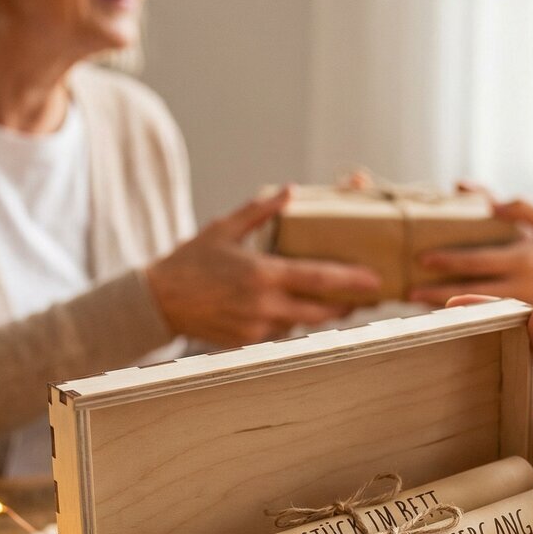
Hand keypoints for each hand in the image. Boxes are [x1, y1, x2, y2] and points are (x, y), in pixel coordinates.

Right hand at [147, 187, 382, 345]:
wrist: (158, 300)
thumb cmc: (191, 260)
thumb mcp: (224, 228)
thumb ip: (260, 211)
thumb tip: (289, 191)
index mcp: (262, 274)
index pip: (318, 279)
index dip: (350, 281)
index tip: (374, 280)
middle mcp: (263, 304)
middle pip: (319, 311)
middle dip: (344, 306)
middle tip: (362, 297)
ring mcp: (256, 327)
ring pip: (301, 323)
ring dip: (317, 313)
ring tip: (334, 303)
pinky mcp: (247, 342)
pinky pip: (279, 333)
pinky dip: (288, 321)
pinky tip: (288, 309)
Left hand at [410, 196, 532, 316]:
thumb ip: (517, 209)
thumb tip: (478, 197)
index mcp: (526, 258)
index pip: (479, 261)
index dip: (449, 261)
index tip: (422, 259)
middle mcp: (522, 287)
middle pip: (471, 293)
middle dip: (437, 294)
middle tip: (407, 293)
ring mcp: (524, 310)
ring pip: (477, 311)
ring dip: (448, 310)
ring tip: (418, 308)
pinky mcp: (527, 325)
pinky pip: (492, 321)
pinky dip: (471, 318)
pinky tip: (449, 318)